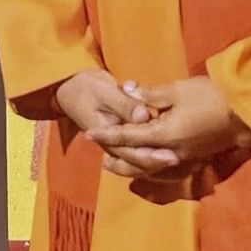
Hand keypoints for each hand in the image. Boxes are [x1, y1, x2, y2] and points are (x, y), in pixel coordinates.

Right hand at [56, 71, 184, 178]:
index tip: (171, 155)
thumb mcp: (104, 92)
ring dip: (157, 161)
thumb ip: (124, 105)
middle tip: (178, 158)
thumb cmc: (87, 88)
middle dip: (158, 162)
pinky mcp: (123, 138)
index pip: (130, 153)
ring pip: (139, 161)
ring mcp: (117, 144)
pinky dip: (153, 155)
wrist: (71, 89)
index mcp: (106, 136)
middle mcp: (112, 145)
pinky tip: (169, 153)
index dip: (151, 156)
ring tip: (178, 158)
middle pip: (137, 162)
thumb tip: (144, 116)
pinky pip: (139, 152)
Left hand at [83, 76, 250, 182]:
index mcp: (165, 136)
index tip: (89, 134)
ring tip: (120, 164)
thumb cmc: (211, 96)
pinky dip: (154, 170)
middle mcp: (173, 153)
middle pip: (138, 162)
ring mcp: (187, 159)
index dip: (107, 135)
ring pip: (153, 170)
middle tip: (101, 157)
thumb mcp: (177, 90)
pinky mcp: (197, 159)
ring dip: (134, 168)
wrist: (246, 112)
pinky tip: (150, 165)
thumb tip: (127, 91)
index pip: (128, 137)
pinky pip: (169, 171)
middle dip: (118, 159)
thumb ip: (150, 94)